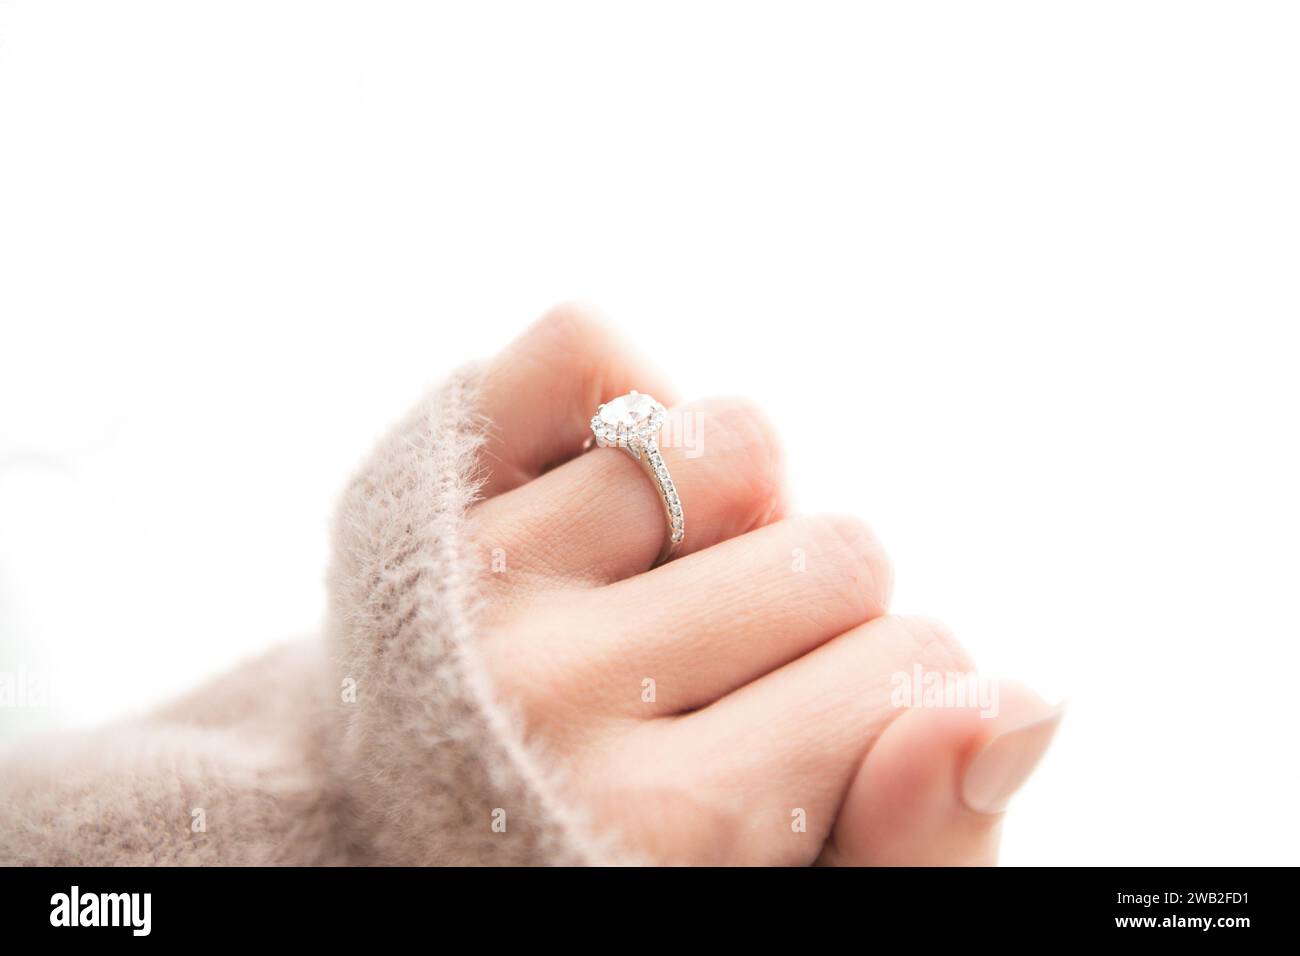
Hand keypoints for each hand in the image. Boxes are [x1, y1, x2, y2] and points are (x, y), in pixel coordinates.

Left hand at [466, 303, 1061, 864]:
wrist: (399, 833)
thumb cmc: (613, 863)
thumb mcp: (785, 906)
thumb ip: (920, 852)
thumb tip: (1021, 701)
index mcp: (660, 834)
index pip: (921, 671)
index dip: (888, 708)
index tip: (797, 756)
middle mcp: (546, 701)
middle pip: (840, 556)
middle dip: (811, 622)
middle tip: (711, 691)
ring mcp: (472, 580)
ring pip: (738, 448)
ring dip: (734, 521)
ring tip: (654, 605)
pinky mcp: (416, 483)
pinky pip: (583, 353)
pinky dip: (629, 399)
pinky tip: (610, 511)